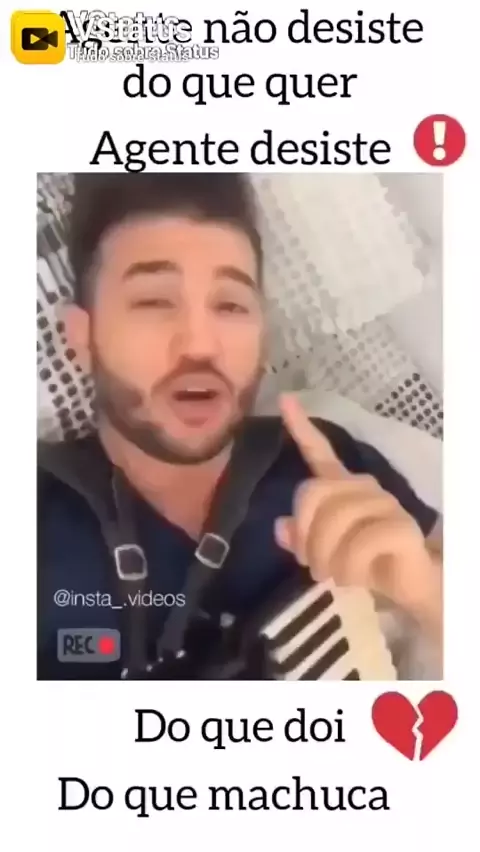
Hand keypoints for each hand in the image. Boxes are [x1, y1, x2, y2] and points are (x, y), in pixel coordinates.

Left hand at [274, 394, 439, 626]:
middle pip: (312, 493)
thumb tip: (280, 526)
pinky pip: (358, 544)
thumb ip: (301, 538)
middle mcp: (362, 486)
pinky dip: (348, 568)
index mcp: (342, 486)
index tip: (285, 399)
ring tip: (334, 575)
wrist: (409, 584)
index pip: (319, 452)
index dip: (301, 428)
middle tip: (311, 565)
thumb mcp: (325, 552)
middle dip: (305, 536)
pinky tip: (354, 577)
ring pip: (333, 520)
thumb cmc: (366, 562)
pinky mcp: (399, 525)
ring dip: (325, 559)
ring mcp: (383, 503)